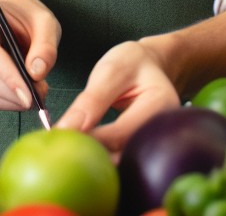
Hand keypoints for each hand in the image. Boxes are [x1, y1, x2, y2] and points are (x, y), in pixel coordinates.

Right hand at [0, 0, 60, 111]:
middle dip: (15, 93)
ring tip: (38, 95)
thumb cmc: (25, 15)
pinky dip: (8, 102)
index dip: (8, 77)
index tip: (28, 96)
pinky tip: (25, 95)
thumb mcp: (44, 21)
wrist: (9, 14)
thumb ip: (44, 44)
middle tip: (43, 94)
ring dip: (13, 101)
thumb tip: (36, 73)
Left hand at [55, 40, 179, 155]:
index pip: (121, 134)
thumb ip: (91, 100)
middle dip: (91, 155)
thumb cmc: (131, 64)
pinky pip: (120, 159)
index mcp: (160, 105)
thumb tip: (65, 130)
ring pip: (120, 162)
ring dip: (94, 159)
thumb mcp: (111, 70)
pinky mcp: (142, 150)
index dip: (90, 140)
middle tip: (63, 149)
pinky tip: (82, 150)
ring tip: (70, 150)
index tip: (63, 139)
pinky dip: (101, 156)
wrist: (149, 67)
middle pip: (122, 155)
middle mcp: (162, 132)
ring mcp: (154, 144)